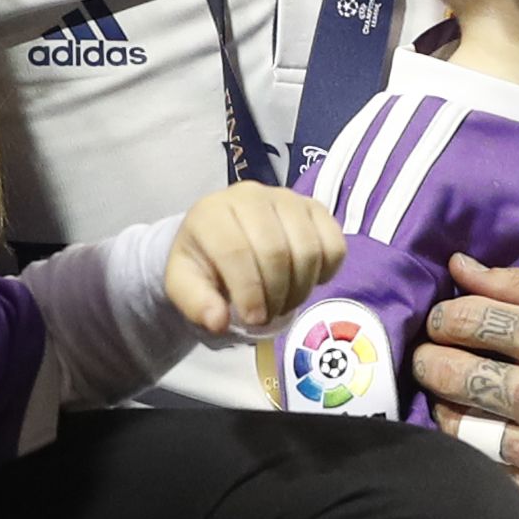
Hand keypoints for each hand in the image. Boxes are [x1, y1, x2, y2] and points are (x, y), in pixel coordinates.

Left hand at [165, 181, 346, 336]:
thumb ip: (196, 303)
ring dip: (301, 287)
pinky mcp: (315, 208)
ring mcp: (287, 198)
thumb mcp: (184, 284)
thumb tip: (219, 321)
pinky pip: (334, 243)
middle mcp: (251, 196)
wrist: (222, 236)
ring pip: (308, 248)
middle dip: (276, 294)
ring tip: (285, 302)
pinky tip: (308, 280)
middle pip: (276, 251)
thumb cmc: (205, 261)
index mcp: (212, 213)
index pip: (237, 251)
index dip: (249, 291)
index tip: (253, 319)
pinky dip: (327, 271)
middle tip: (269, 314)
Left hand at [410, 251, 518, 518]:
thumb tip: (459, 267)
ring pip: (461, 425)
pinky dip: (473, 445)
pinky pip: (488, 465)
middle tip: (431, 353)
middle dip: (431, 358)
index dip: (444, 317)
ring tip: (450, 391)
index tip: (443, 318)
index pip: (470, 321)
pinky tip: (479, 427)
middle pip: (453, 374)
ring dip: (444, 403)